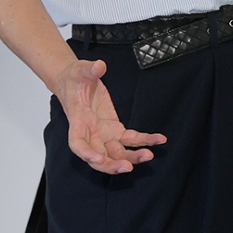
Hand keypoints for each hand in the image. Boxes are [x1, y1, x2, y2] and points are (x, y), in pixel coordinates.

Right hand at [52, 58, 164, 173]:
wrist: (76, 80)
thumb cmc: (74, 78)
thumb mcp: (81, 69)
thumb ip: (90, 69)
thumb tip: (99, 66)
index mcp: (78, 121)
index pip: (78, 143)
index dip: (86, 153)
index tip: (97, 160)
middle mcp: (89, 132)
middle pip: (98, 155)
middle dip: (112, 164)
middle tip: (128, 167)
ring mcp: (102, 133)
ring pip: (115, 152)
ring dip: (131, 157)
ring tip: (149, 155)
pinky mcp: (114, 129)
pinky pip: (129, 139)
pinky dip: (143, 141)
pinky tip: (158, 140)